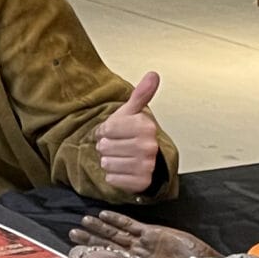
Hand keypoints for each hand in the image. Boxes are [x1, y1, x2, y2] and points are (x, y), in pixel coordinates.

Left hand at [94, 70, 164, 195]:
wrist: (145, 160)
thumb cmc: (133, 135)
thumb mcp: (132, 113)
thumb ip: (141, 94)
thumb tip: (153, 74)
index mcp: (146, 126)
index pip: (106, 128)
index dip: (105, 130)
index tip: (114, 132)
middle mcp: (149, 146)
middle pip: (105, 146)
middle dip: (106, 146)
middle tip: (117, 146)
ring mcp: (146, 165)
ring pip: (106, 163)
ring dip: (109, 161)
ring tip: (119, 157)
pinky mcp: (141, 182)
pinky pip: (111, 179)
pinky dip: (113, 176)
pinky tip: (123, 170)